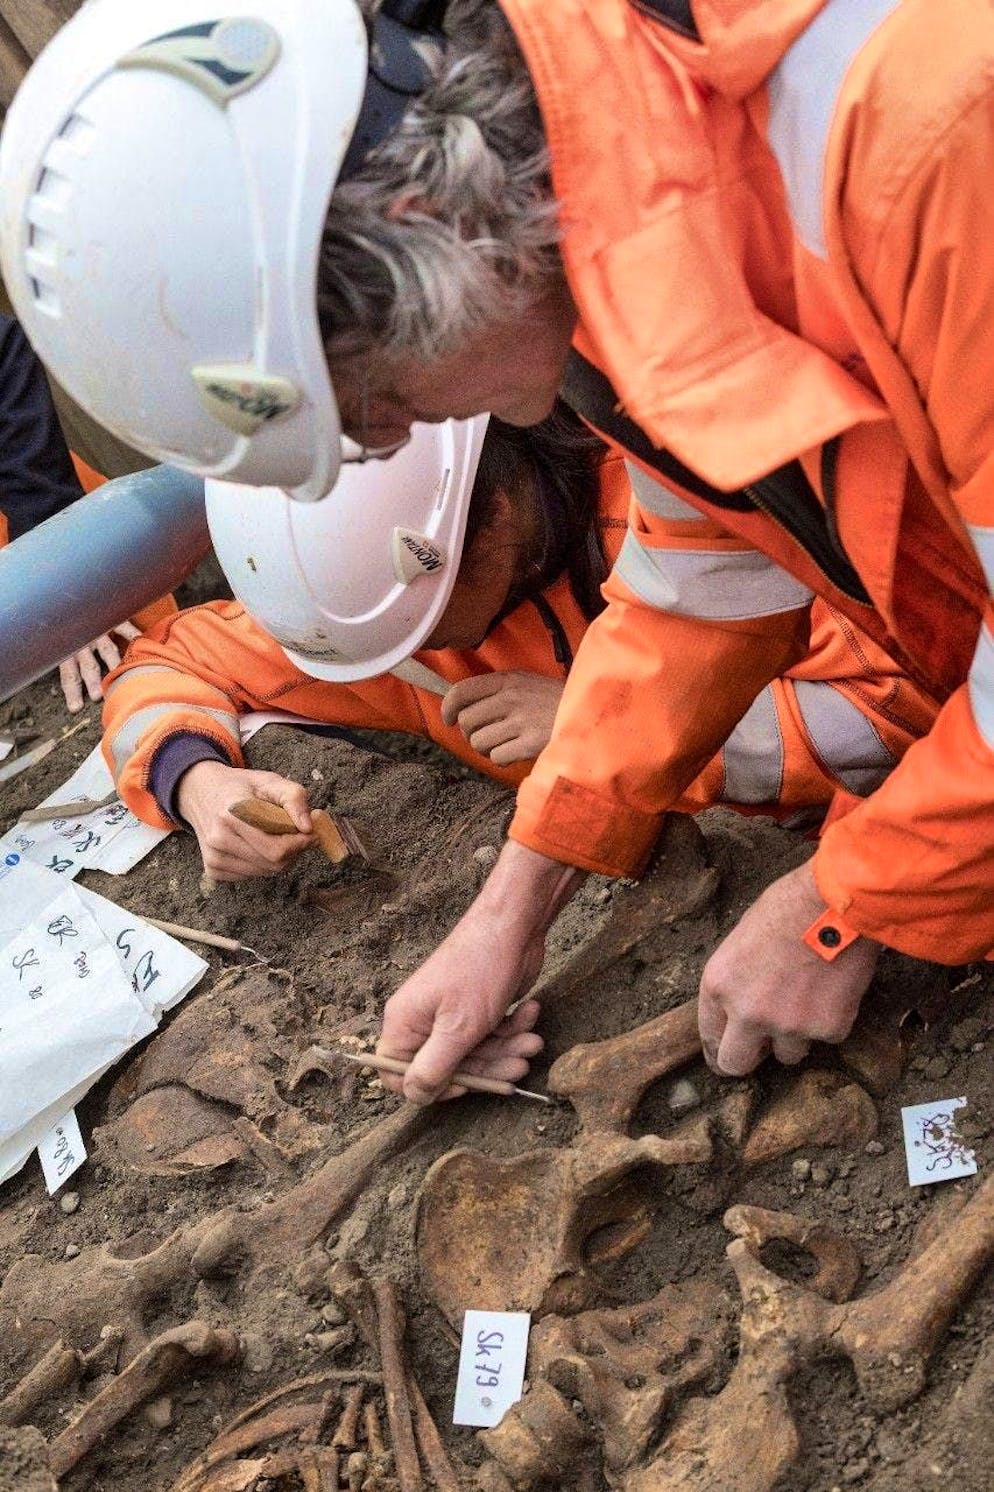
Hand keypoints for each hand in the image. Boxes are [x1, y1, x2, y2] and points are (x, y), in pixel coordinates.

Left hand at [58, 621, 140, 711]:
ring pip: (106, 649)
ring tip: (117, 673)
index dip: (72, 691)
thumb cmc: (74, 627)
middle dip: (92, 681)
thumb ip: (73, 665)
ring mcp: (99, 630)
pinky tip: (140, 644)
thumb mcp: (67, 645)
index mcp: (69, 650)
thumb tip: (74, 689)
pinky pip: (125, 629)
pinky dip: (133, 636)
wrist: (80, 600)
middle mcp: (82, 641)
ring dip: (112, 663)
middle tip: (98, 695)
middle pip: (87, 665)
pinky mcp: (113, 619)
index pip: (69, 674)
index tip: (76, 708)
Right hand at [176, 761, 314, 880]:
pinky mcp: (213, 870)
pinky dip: (263, 864)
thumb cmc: (241, 787)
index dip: (301, 843)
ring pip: (266, 872)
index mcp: (233, 814)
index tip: (311, 832)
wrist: (201, 793)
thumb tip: (308, 827)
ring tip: (276, 836)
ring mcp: (214, 857)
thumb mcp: (270, 781)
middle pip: (274, 863)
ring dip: (281, 858)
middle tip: (297, 834)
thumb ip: (294, 798)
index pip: (277, 848)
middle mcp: (219, 838)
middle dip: (294, 851)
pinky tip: (258, 845)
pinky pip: (253, 876)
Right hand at [377, 839, 584, 1101]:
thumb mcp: (458, 1029)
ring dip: (508, 1050)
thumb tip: (414, 1096)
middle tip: (520, 1064)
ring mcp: (451, 1014)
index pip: (399, 1074)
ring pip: (477, 1054)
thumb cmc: (480, 968)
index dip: (432, 1087)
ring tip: (533, 1041)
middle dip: (489, 1068)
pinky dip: (513, 1029)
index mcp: (404, 1024)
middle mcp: (422, 1020)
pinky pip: (491, 1035)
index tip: (463, 1084)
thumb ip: (433, 1068)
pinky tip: (530, 1014)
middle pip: (449, 1068)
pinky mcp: (476, 1008)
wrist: (515, 925)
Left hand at [441, 672, 564, 764]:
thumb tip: (462, 707)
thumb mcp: (528, 683)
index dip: (448, 708)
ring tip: (504, 745)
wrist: (593, 714)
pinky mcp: (530, 743)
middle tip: (487, 736)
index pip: (461, 691)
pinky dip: (502, 760)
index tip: (449, 719)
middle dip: (471, 734)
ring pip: (479, 742)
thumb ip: (498, 691)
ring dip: (487, 749)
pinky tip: (516, 753)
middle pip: (467, 722)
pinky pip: (497, 757)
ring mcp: (521, 721)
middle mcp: (511, 698)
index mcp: (508, 680)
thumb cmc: (556, 702)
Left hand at [698, 859, 879, 1074]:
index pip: (709, 1035)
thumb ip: (738, 980)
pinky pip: (826, 1037)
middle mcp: (747, 1013)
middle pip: (736, 1064)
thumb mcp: (742, 939)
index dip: (721, 1042)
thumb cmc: (788, 906)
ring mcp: (788, 1025)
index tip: (730, 1046)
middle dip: (749, 1057)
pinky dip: (830, 1020)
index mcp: (718, 985)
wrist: (837, 904)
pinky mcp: (827, 1029)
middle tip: (763, 1048)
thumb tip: (742, 1004)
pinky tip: (835, 988)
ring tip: (809, 999)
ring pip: (787, 1055)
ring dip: (795, 1037)